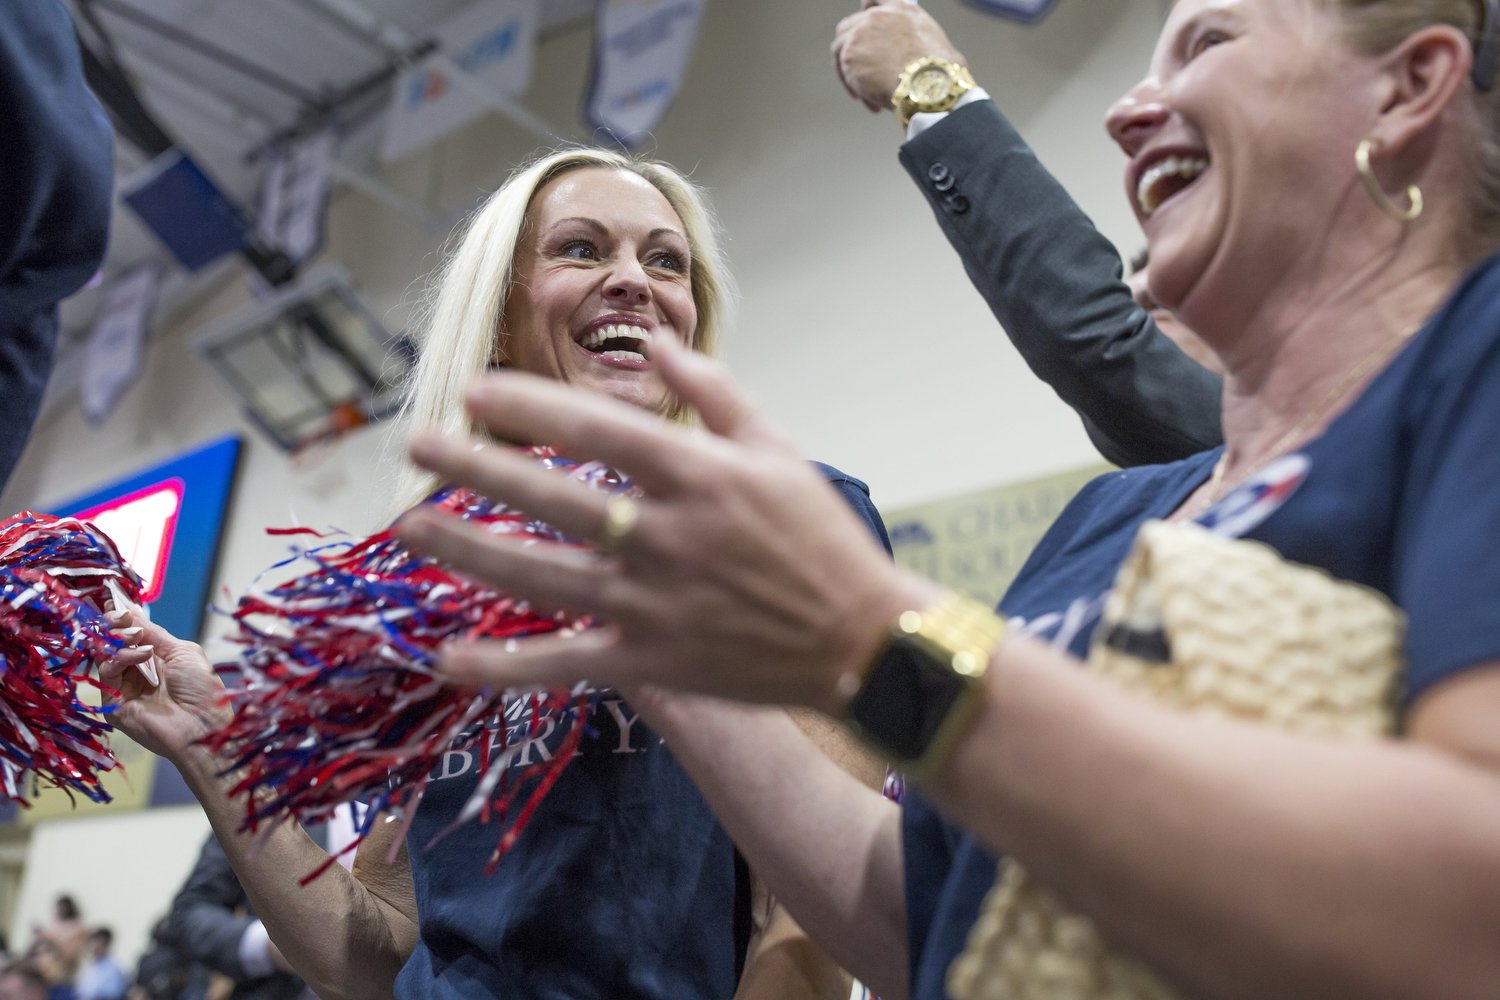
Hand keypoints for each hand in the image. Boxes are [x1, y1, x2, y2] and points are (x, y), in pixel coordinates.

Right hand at [100, 607, 230, 761]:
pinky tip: (143, 654)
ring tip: (138, 636)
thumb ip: (154, 633)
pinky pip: (107, 673)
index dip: (122, 620)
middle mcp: (135, 673)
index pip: (129, 636)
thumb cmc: (202, 690)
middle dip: (115, 626)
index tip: (117, 604)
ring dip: (119, 640)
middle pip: (112, 644)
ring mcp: (123, 688)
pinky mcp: (113, 703)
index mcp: (154, 660)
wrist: (203, 725)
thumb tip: (131, 612)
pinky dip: (122, 658)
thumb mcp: (182, 652)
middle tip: (121, 616)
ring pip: (105, 655)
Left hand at [398, 336, 935, 715]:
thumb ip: (713, 393)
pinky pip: (563, 665)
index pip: (596, 430)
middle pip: (550, 498)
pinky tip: (447, 657)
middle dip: (475, 469)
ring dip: (469, 552)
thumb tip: (653, 347)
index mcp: (697, 476)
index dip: (528, 407)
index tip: (473, 392)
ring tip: (410, 528)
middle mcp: (664, 537)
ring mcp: (652, 605)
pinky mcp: (651, 663)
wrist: (864, 642)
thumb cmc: (820, 540)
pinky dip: (504, 666)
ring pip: (541, 577)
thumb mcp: (778, 450)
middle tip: (418, 446)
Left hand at [832, 0, 966, 112]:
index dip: (864, 13)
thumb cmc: (940, 73)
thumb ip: (916, 40)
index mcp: (901, 9)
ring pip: (841, 50)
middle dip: (852, 50)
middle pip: (849, 26)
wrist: (929, 87)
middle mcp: (877, 16)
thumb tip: (918, 58)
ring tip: (869, 97)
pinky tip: (873, 104)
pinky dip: (855, 89)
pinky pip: (844, 74)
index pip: (873, 1)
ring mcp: (859, 34)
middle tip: (862, 74)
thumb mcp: (934, 42)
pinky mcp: (849, 55)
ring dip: (852, 74)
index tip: (860, 28)